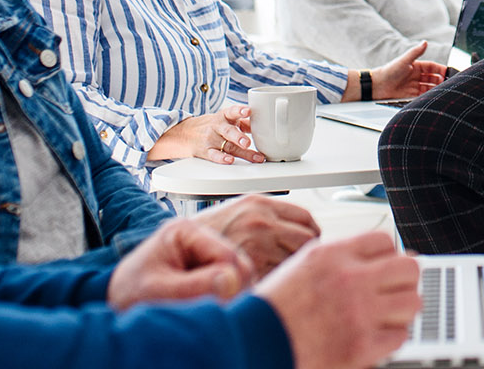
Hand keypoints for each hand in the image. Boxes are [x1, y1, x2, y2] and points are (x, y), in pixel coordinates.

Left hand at [109, 219, 254, 307]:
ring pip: (240, 278)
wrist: (117, 303)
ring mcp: (208, 255)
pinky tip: (207, 309)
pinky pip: (234, 287)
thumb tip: (232, 281)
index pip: (227, 256)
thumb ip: (195, 285)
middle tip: (207, 311)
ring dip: (227, 298)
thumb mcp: (157, 290)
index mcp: (185, 231)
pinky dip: (225, 301)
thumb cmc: (130, 293)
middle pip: (239, 266)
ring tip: (201, 311)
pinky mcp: (212, 272)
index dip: (227, 283)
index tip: (216, 306)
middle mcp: (201, 239)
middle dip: (229, 291)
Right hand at [147, 103, 266, 164]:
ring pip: (227, 146)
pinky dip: (222, 159)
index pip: (232, 111)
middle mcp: (217, 127)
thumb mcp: (226, 119)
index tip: (248, 111)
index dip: (240, 110)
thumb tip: (263, 125)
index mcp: (224, 116)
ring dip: (242, 152)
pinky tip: (230, 160)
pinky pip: (214, 155)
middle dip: (239, 136)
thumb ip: (244, 122)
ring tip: (253, 156)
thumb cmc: (212, 125)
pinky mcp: (205, 151)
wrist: (185, 133)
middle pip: (229, 131)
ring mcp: (211, 139)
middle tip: (248, 142)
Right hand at [192, 194, 320, 271]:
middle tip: (297, 262)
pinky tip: (265, 280)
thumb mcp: (236, 212)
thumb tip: (292, 226)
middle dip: (304, 252)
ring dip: (291, 268)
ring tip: (279, 273)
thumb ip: (264, 216)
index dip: (310, 233)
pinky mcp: (251, 265)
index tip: (308, 242)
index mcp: (258, 204)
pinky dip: (276, 280)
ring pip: (296, 259)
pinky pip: (279, 275)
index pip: (305, 218)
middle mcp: (260, 220)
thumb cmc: (204, 237)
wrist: (174, 250)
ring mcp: (257, 242)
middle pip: (307, 239)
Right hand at [258, 233, 421, 368]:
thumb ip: (337, 258)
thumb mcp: (301, 265)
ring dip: (402, 309)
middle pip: (409, 268)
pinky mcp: (361, 346)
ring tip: (387, 314)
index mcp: (333, 255)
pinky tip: (376, 335)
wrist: (254, 343)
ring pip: (412, 302)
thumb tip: (371, 258)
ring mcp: (359, 313)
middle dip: (405, 279)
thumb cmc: (271, 309)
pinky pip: (400, 336)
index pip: (385, 242)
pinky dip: (391, 337)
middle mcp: (349, 279)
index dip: (389, 255)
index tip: (386, 266)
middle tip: (395, 289)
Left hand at [365, 42, 446, 99]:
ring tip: (442, 91)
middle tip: (447, 83)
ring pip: (429, 87)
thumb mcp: (404, 60)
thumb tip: (425, 42)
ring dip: (436, 88)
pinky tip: (434, 97)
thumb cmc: (390, 71)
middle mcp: (416, 76)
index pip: (432, 67)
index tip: (448, 72)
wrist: (377, 86)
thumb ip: (415, 52)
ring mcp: (413, 86)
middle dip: (440, 80)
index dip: (440, 69)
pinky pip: (423, 96)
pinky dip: (429, 96)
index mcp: (416, 66)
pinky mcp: (410, 95)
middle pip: (432, 78)